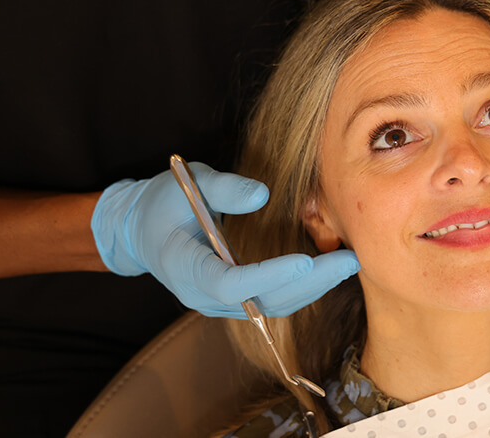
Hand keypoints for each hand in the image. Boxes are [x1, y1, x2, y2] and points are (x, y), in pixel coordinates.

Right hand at [92, 161, 358, 317]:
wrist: (141, 230)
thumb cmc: (163, 202)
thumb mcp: (188, 183)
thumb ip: (224, 189)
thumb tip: (263, 195)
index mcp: (185, 268)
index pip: (229, 283)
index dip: (267, 276)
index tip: (303, 261)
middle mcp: (203, 295)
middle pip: (262, 301)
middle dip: (309, 283)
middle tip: (348, 261)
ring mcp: (219, 303)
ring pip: (272, 306)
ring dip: (313, 288)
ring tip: (348, 264)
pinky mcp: (235, 301)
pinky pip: (272, 301)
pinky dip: (303, 288)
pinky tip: (330, 269)